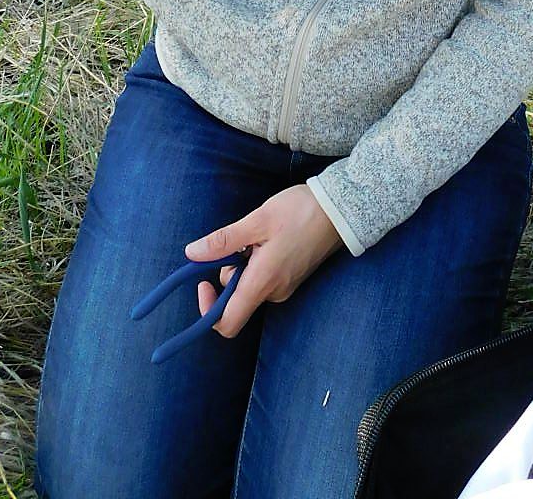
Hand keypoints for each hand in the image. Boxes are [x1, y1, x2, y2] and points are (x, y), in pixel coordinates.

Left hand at [186, 184, 344, 338]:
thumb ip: (224, 241)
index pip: (226, 322)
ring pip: (249, 286)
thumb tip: (191, 253)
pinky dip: (256, 262)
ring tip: (259, 234)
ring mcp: (284, 287)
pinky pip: (263, 279)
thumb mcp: (257, 220)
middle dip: (227, 272)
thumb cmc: (300, 212)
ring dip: (243, 264)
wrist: (341, 209)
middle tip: (240, 241)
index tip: (201, 282)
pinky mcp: (291, 278)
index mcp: (263, 282)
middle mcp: (274, 292)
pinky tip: (268, 238)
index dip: (207, 309)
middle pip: (235, 299)